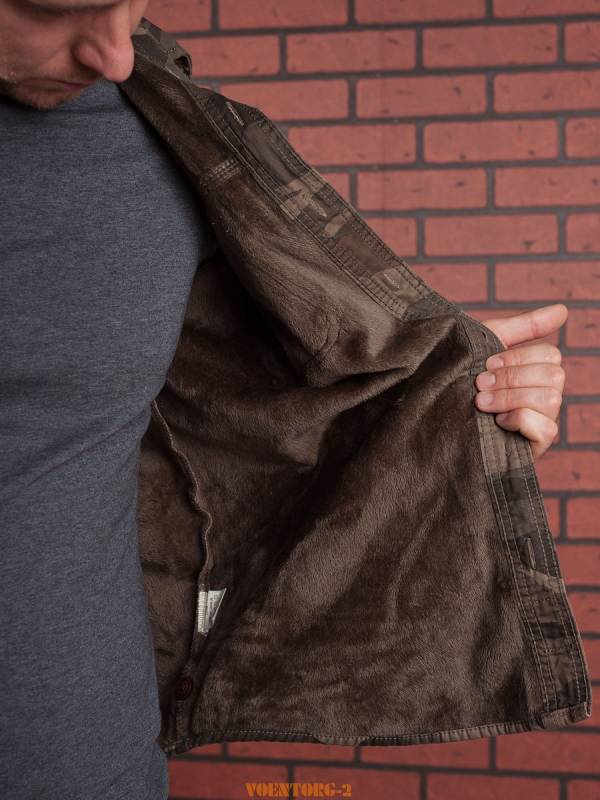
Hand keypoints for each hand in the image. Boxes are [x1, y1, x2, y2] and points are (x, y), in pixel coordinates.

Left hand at [474, 304, 567, 460]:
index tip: (486, 364)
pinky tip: (497, 422)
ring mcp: (543, 421)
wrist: (435, 420)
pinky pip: (546, 428)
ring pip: (550, 399)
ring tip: (481, 403)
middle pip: (553, 376)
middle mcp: (545, 394)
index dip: (517, 358)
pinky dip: (519, 421)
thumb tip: (563, 309)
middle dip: (511, 378)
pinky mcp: (537, 445)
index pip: (550, 355)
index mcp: (536, 371)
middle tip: (479, 385)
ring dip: (510, 398)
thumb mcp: (487, 347)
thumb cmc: (462, 379)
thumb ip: (523, 327)